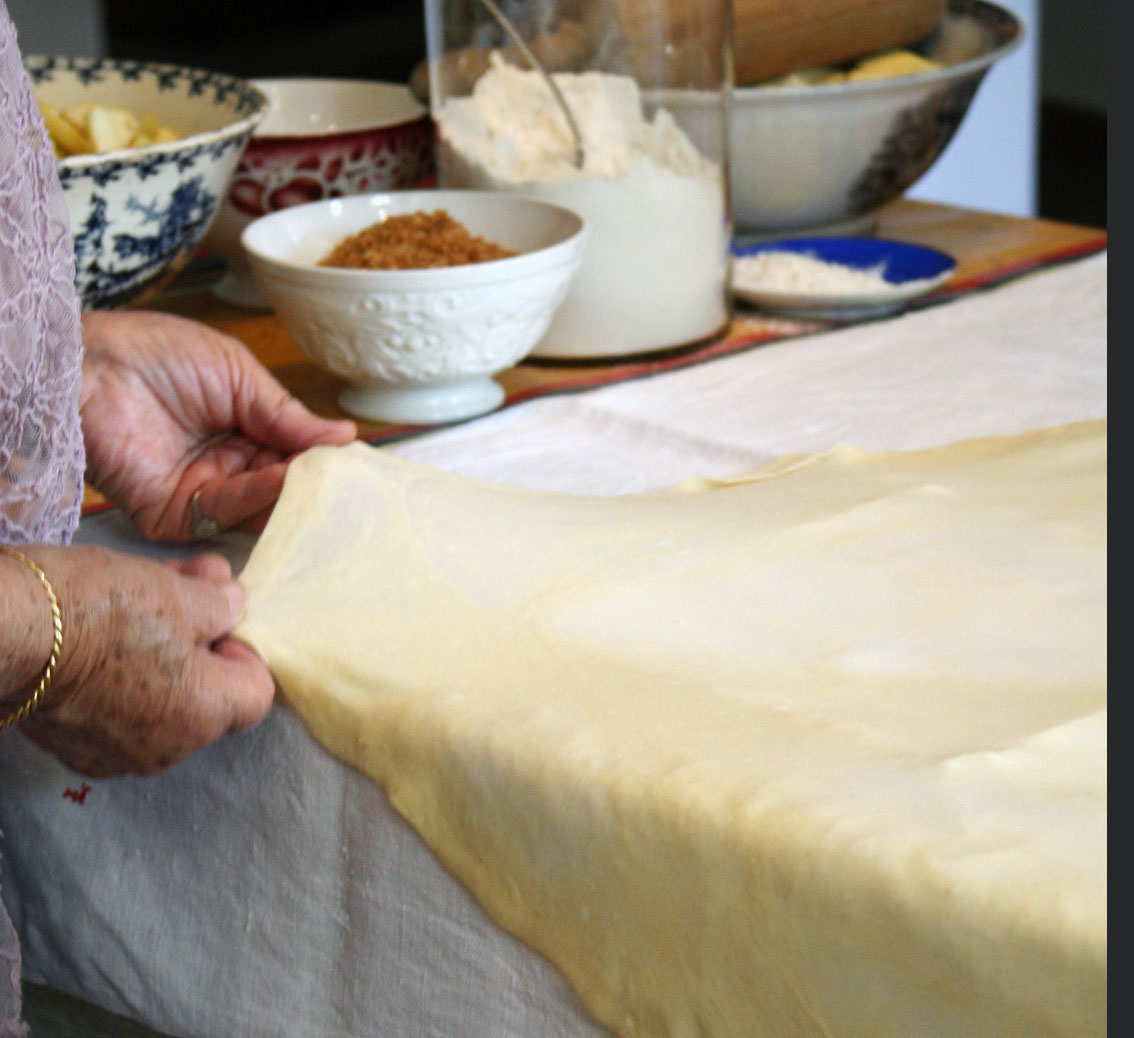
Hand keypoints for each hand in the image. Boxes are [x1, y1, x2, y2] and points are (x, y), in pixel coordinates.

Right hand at [17, 545, 272, 776]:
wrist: (0, 634)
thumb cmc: (97, 610)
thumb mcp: (175, 592)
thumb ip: (218, 604)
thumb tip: (233, 605)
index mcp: (204, 716)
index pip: (255, 691)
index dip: (244, 648)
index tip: (218, 617)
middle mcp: (167, 748)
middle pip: (208, 695)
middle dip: (201, 641)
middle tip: (185, 589)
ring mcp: (116, 753)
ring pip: (163, 701)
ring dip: (163, 654)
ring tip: (143, 600)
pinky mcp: (74, 747)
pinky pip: (119, 712)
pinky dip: (122, 677)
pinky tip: (105, 636)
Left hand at [80, 310, 354, 540]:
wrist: (87, 366)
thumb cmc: (154, 354)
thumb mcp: (236, 373)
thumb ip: (286, 413)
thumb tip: (343, 436)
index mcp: (241, 429)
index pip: (292, 452)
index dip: (322, 456)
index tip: (356, 457)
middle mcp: (225, 466)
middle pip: (282, 485)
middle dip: (313, 479)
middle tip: (348, 475)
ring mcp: (202, 492)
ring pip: (261, 504)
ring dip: (291, 488)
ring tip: (318, 472)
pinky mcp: (176, 515)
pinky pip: (226, 512)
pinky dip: (257, 495)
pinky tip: (281, 474)